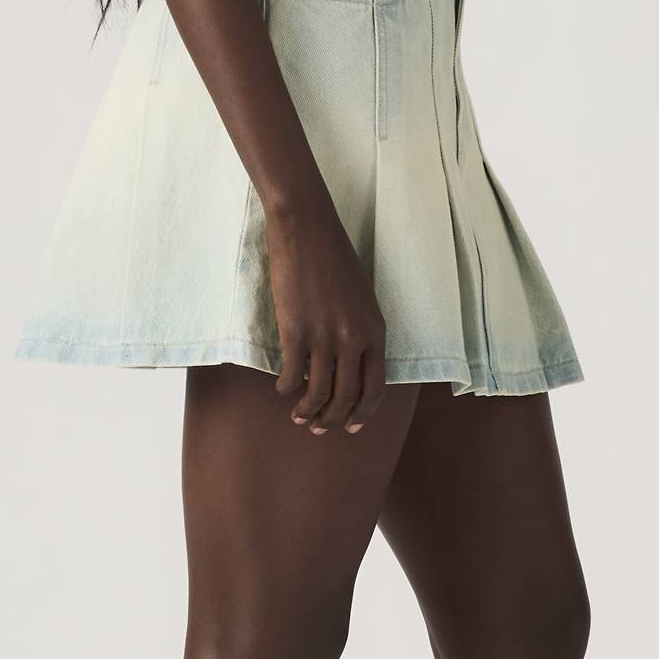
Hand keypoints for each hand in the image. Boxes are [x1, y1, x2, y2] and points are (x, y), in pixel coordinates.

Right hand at [264, 203, 388, 434]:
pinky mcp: (295, 332)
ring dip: (308, 411)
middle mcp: (354, 339)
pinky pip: (292, 374)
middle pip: (346, 397)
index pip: (375, 388)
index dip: (363, 413)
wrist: (308, 230)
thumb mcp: (363, 299)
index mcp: (375, 331)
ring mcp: (325, 337)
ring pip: (318, 393)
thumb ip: (362, 333)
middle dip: (332, 419)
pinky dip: (286, 388)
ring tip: (298, 416)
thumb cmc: (334, 259)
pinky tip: (282, 388)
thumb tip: (352, 366)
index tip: (351, 426)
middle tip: (318, 428)